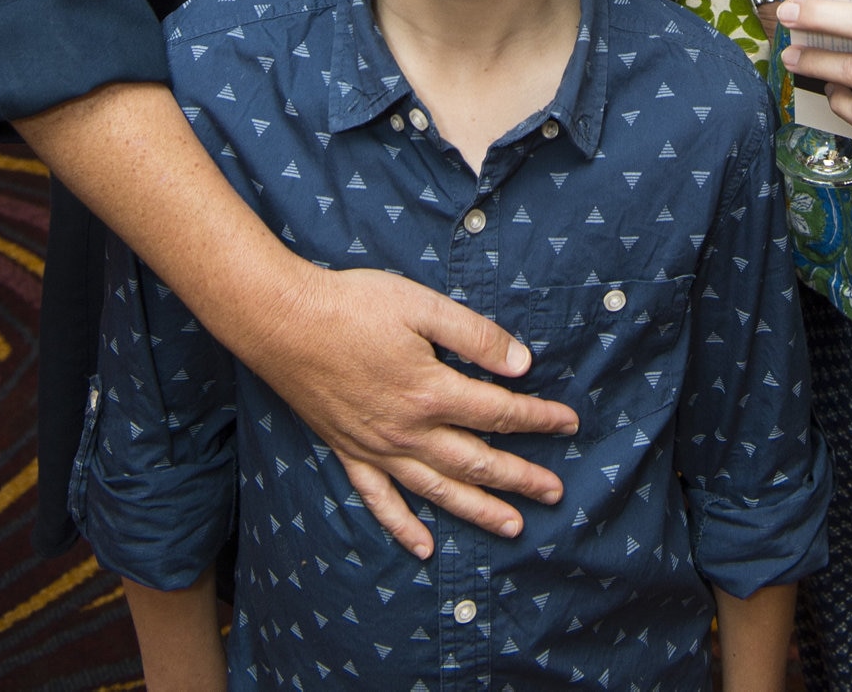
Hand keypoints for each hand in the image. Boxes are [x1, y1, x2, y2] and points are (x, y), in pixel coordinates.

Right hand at [253, 265, 579, 558]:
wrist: (283, 321)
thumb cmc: (353, 305)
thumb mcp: (422, 306)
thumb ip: (474, 336)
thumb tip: (521, 363)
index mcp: (430, 391)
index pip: (498, 412)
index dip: (537, 419)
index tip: (568, 424)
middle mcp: (407, 431)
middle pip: (476, 461)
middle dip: (520, 478)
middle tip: (555, 493)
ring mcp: (376, 448)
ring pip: (437, 490)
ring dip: (478, 510)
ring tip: (513, 527)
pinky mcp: (348, 452)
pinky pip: (380, 501)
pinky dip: (403, 527)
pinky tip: (424, 548)